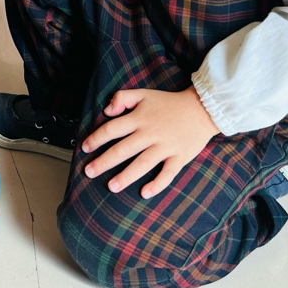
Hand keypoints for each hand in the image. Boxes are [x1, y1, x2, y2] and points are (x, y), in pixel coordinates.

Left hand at [81, 87, 218, 198]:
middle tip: (89, 172)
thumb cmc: (169, 102)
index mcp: (139, 118)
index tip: (85, 148)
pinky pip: (167, 174)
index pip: (112, 129)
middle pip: (122, 150)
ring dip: (125, 177)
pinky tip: (144, 193)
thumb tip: (107, 111)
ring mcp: (165, 147)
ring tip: (111, 187)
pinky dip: (157, 184)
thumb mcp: (144, 93)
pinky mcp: (180, 157)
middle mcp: (150, 133)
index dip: (96, 139)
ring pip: (142, 164)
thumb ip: (122, 97)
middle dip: (103, 162)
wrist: (202, 108)